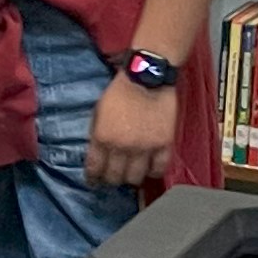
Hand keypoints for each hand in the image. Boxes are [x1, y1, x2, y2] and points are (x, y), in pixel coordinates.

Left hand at [84, 71, 176, 187]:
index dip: (93, 178)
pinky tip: (149, 168)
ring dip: (131, 177)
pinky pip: (158, 169)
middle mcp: (122, 147)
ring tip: (132, 173)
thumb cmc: (120, 91)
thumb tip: (97, 154)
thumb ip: (97, 135)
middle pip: (115, 178)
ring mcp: (144, 147)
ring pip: (135, 178)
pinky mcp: (164, 145)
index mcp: (103, 138)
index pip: (95, 169)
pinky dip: (153, 171)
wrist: (148, 77)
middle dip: (111, 179)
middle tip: (114, 176)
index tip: (95, 181)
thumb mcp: (98, 112)